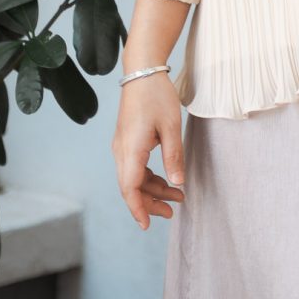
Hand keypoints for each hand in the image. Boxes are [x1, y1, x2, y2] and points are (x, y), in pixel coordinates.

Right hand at [111, 72, 186, 229]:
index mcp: (131, 148)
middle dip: (150, 202)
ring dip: (153, 190)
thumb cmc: (157, 95)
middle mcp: (121, 150)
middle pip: (131, 187)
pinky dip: (149, 177)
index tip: (146, 225)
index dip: (138, 208)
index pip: (130, 188)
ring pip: (133, 178)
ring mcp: (122, 146)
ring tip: (177, 197)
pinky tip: (166, 179)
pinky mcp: (127, 141)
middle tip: (173, 211)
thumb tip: (177, 183)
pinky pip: (135, 167)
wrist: (142, 72)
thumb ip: (174, 156)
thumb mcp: (171, 125)